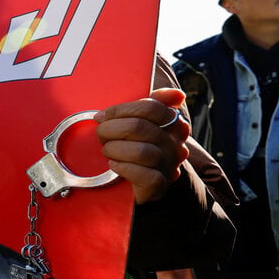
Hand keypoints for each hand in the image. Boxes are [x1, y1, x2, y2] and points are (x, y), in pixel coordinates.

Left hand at [94, 88, 190, 204]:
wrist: (140, 185)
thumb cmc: (136, 148)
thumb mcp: (143, 123)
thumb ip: (153, 106)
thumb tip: (177, 94)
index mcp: (174, 124)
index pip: (150, 107)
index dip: (120, 110)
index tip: (102, 117)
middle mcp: (175, 144)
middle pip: (139, 127)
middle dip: (110, 130)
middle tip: (101, 135)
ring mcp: (169, 165)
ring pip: (141, 151)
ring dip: (114, 149)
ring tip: (108, 151)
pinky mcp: (160, 184)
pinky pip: (143, 174)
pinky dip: (123, 168)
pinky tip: (115, 165)